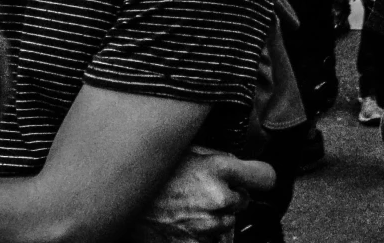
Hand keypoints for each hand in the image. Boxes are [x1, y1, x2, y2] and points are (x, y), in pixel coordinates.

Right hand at [128, 147, 274, 242]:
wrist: (117, 199)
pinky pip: (211, 242)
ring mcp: (207, 225)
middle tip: (201, 192)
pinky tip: (183, 223)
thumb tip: (237, 161)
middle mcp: (218, 197)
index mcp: (219, 168)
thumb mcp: (187, 150)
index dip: (258, 177)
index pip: (266, 176)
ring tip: (187, 208)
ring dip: (213, 218)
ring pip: (227, 223)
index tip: (254, 179)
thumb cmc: (151, 172)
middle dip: (228, 197)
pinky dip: (200, 236)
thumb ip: (216, 156)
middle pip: (242, 202)